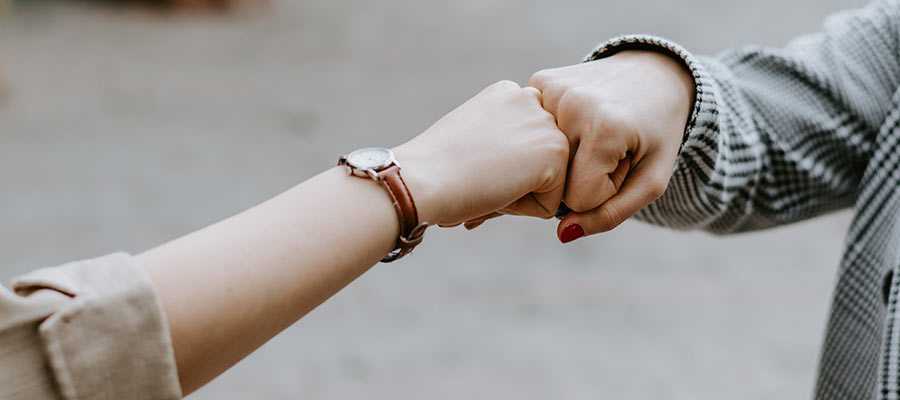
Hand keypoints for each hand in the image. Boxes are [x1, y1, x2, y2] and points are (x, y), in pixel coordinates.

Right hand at [393, 81, 568, 226]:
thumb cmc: (434, 168)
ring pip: (548, 182)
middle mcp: (530, 98)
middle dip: (514, 181)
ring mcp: (546, 123)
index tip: (472, 166)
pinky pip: (551, 202)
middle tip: (478, 179)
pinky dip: (523, 210)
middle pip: (539, 162)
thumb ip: (501, 142)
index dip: (501, 166)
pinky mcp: (556, 152)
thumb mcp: (471, 138)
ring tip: (486, 183)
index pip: (525, 144)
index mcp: (507, 92)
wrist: (423, 177)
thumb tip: (521, 170)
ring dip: (518, 195)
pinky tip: (497, 191)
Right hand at [528, 50, 694, 241]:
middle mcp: (571, 104)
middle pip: (556, 178)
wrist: (655, 72)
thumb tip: (562, 234)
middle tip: (608, 150)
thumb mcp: (651, 180)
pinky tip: (574, 120)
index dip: (602, 191)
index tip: (621, 164)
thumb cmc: (657, 132)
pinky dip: (552, 134)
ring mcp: (550, 89)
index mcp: (605, 128)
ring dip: (565, 156)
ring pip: (541, 157)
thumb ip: (612, 214)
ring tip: (591, 135)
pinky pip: (533, 132)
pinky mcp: (538, 80)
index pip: (579, 197)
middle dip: (581, 174)